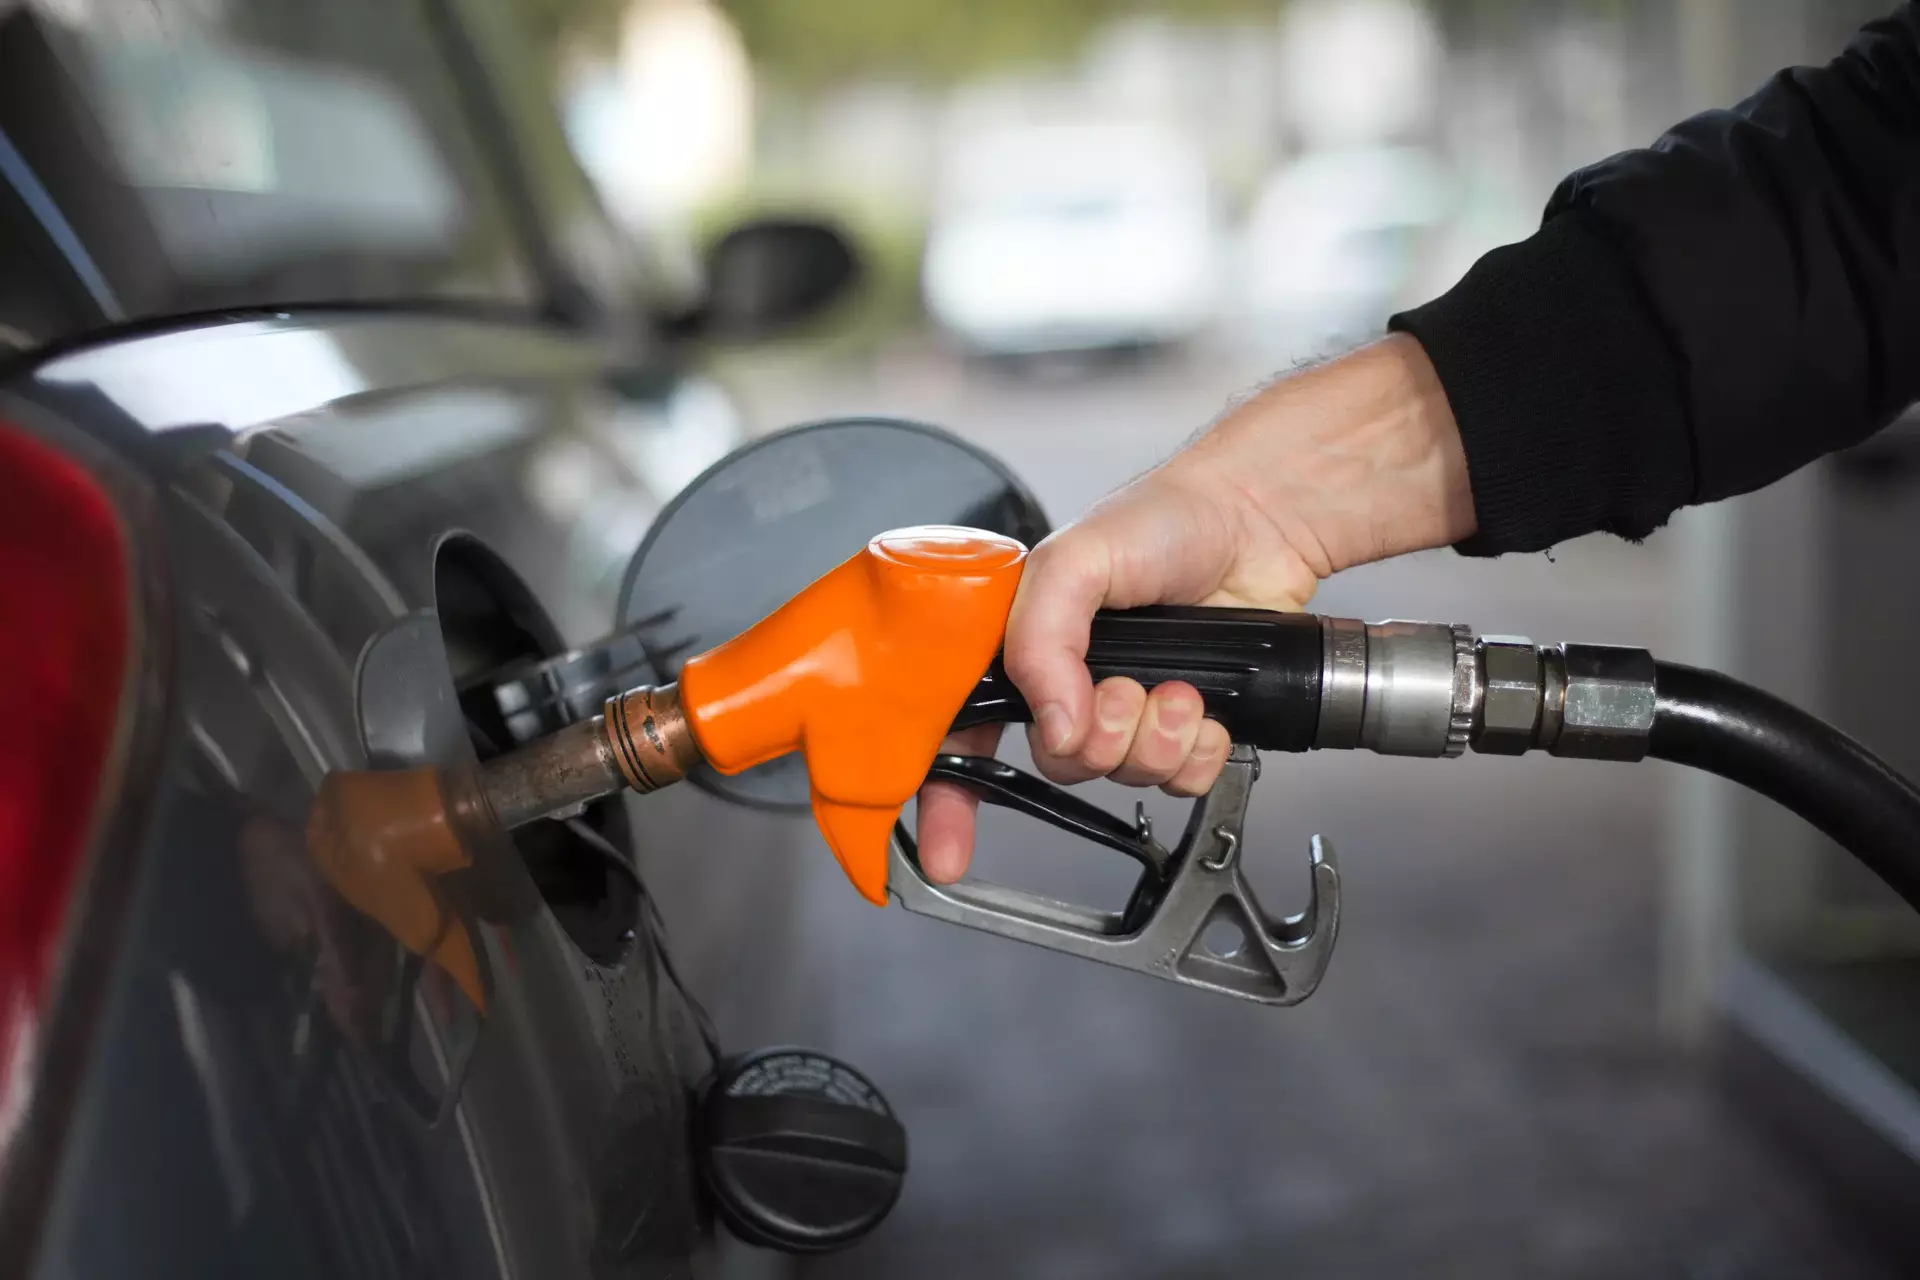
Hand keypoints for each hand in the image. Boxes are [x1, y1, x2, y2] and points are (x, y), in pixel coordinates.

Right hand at [915, 335, 1475, 882]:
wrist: (1258, 522)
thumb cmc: (1163, 520)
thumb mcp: (1074, 562)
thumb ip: (1042, 640)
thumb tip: (1052, 723)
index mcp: (1021, 644)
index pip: (966, 732)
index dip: (950, 797)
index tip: (947, 851)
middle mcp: (1069, 681)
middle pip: (1057, 765)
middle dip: (1097, 741)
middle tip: (1124, 694)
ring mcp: (1129, 706)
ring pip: (1121, 776)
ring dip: (1154, 742)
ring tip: (1178, 692)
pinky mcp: (1185, 724)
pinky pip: (1180, 781)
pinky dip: (1197, 754)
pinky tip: (1205, 711)